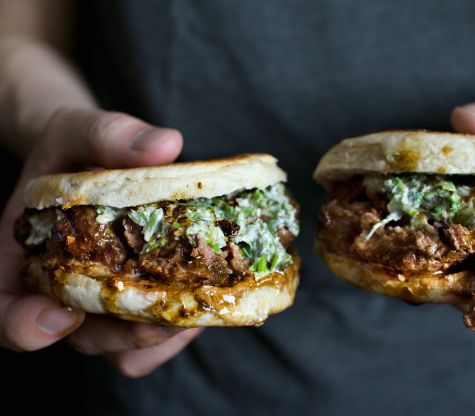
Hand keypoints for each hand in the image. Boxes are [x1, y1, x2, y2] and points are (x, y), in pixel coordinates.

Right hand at [0, 107, 202, 376]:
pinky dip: (176, 334)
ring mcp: (100, 306)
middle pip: (78, 339)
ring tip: (196, 307)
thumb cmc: (77, 150)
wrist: (98, 162)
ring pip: (121, 351)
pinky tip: (202, 299)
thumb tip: (167, 145)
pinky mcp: (137, 308)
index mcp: (20, 258)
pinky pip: (153, 344)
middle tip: (163, 318)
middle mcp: (58, 292)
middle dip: (120, 335)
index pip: (3, 310)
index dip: (22, 326)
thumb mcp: (82, 131)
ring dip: (159, 340)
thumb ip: (109, 135)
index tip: (60, 316)